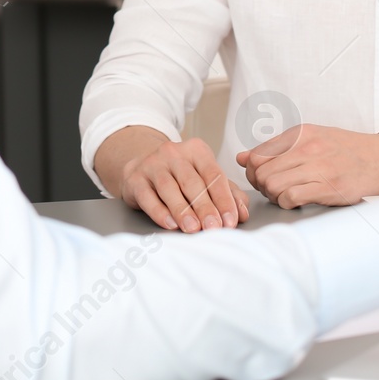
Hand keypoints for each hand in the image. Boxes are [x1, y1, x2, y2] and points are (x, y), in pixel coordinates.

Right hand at [96, 126, 248, 230]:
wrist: (142, 166)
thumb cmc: (179, 176)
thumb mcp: (204, 178)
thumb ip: (228, 193)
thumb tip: (242, 213)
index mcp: (196, 150)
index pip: (214, 175)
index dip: (224, 199)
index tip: (231, 220)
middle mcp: (174, 153)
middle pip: (192, 182)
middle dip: (205, 207)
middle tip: (214, 228)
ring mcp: (152, 164)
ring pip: (169, 188)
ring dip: (183, 211)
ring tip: (193, 229)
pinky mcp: (135, 178)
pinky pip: (148, 197)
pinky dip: (160, 212)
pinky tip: (170, 224)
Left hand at [237, 125, 378, 207]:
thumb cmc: (347, 151)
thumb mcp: (311, 139)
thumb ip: (276, 148)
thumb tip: (242, 158)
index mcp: (300, 134)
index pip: (256, 155)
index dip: (254, 172)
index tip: (263, 178)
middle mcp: (307, 148)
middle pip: (261, 172)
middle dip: (262, 186)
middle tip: (275, 190)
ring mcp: (318, 167)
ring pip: (272, 184)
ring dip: (274, 196)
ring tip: (286, 196)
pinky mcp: (329, 188)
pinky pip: (290, 197)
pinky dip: (287, 203)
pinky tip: (297, 202)